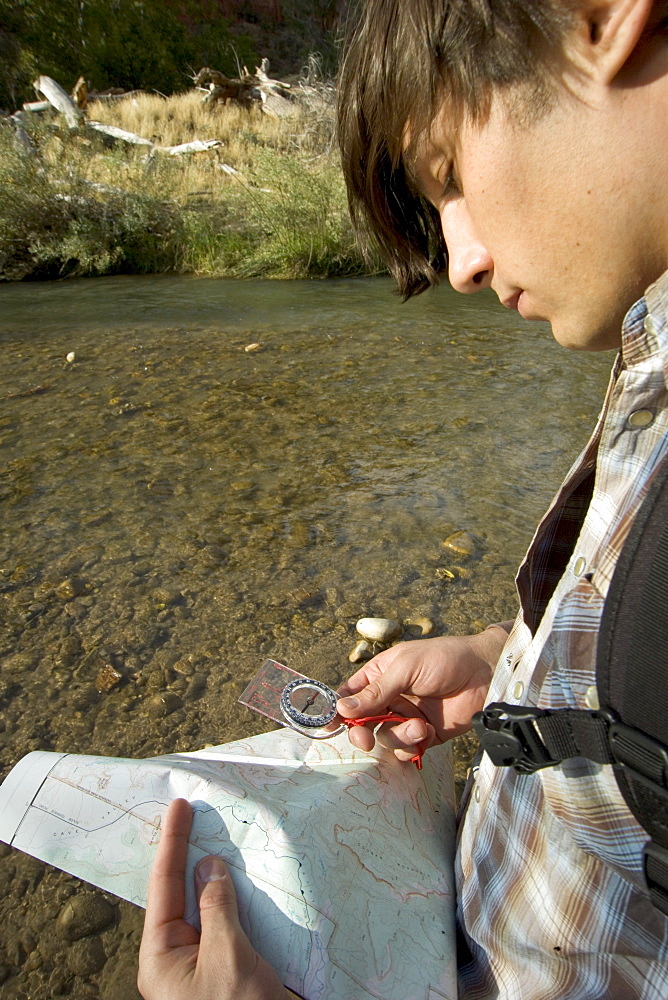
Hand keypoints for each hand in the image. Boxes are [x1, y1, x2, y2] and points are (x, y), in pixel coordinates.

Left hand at [138, 798, 290, 999]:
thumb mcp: (227, 956)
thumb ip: (216, 907)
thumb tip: (208, 868)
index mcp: (161, 958)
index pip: (165, 887)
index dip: (174, 843)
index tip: (179, 807)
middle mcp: (176, 960)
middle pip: (181, 895)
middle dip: (192, 855)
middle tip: (196, 814)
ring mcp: (200, 967)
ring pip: (207, 908)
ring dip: (219, 877)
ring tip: (223, 838)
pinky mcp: (226, 972)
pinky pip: (226, 925)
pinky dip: (236, 900)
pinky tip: (246, 881)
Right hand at [336, 629, 506, 762]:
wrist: (485, 674)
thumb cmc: (444, 659)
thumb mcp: (406, 668)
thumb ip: (375, 691)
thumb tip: (342, 709)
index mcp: (379, 676)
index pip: (350, 696)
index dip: (338, 711)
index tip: (331, 724)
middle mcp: (389, 698)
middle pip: (362, 723)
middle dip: (361, 732)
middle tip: (364, 738)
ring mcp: (406, 717)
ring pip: (384, 738)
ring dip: (397, 736)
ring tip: (418, 726)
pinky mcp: (425, 734)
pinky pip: (406, 749)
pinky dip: (413, 745)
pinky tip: (427, 731)